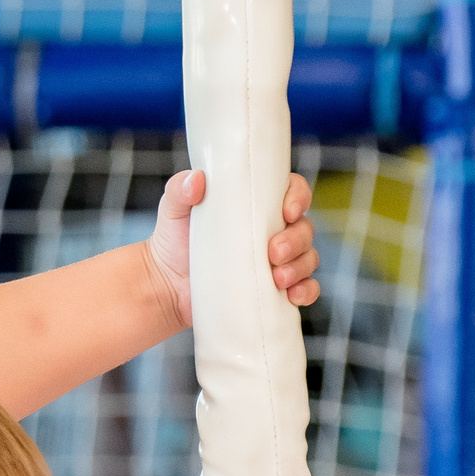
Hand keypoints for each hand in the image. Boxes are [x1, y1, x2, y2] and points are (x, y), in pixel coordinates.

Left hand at [144, 170, 320, 326]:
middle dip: (296, 240)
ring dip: (300, 267)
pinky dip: (306, 291)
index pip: (292, 191)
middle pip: (304, 228)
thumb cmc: (173, 239)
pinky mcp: (275, 289)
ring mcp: (277, 261)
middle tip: (273, 253)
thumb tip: (196, 179)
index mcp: (256, 204)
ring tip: (277, 278)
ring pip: (307, 258)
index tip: (287, 211)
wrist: (166, 284)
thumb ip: (179, 189)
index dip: (298, 197)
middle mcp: (273, 230)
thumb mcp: (172, 209)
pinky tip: (292, 296)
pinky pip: (306, 289)